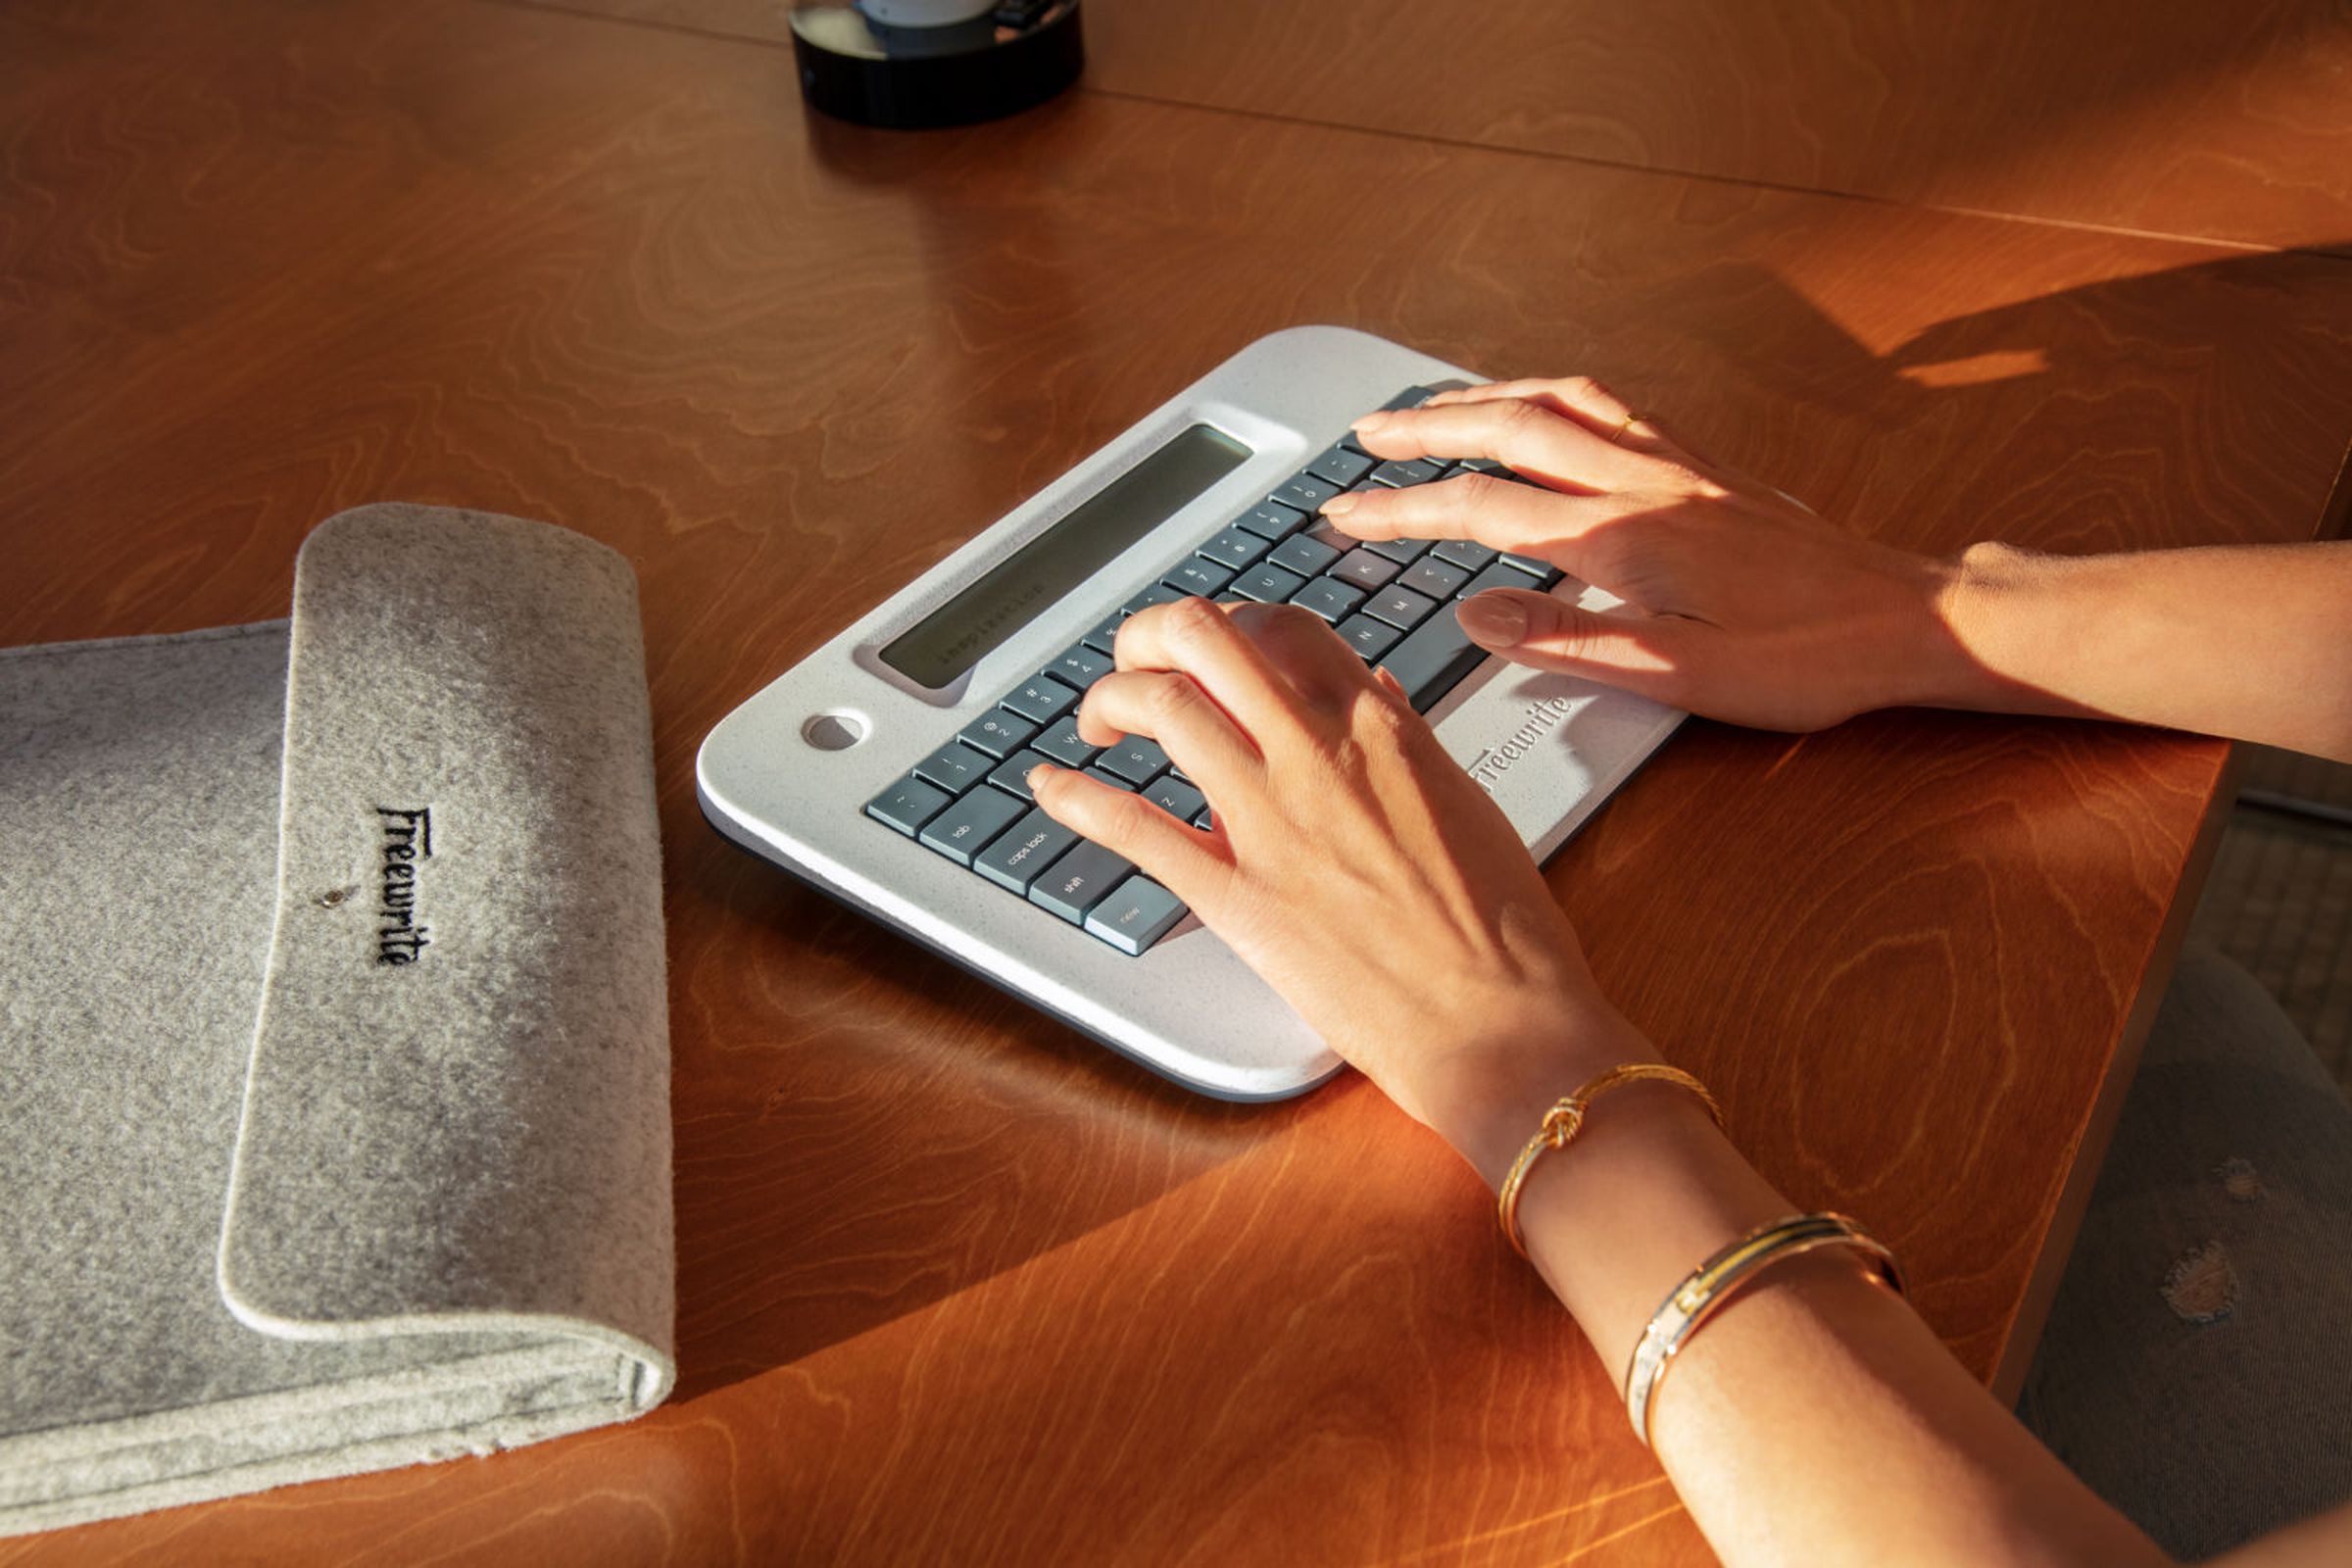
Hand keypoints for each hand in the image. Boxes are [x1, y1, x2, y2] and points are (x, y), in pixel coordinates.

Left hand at [1027, 597, 1644, 1179]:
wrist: (1499, 1026)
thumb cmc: (1501, 934)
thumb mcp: (1466, 803)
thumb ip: (1409, 741)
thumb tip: (1375, 694)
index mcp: (1381, 729)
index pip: (1285, 627)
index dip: (1234, 624)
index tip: (1215, 651)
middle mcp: (1318, 755)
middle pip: (1205, 637)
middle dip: (1152, 634)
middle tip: (1139, 662)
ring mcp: (1270, 822)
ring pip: (1161, 707)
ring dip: (1112, 697)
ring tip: (1101, 720)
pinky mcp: (1236, 897)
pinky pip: (1135, 828)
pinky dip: (1077, 798)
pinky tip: (1048, 785)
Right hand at [1323, 377, 1978, 731]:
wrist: (1910, 619)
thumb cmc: (1806, 656)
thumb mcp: (1680, 674)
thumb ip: (1569, 640)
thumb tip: (1476, 612)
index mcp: (1623, 534)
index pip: (1483, 511)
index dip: (1402, 512)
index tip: (1344, 518)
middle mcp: (1645, 480)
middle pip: (1509, 430)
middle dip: (1424, 431)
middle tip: (1362, 437)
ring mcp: (1678, 463)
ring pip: (1559, 401)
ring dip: (1484, 396)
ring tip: (1432, 406)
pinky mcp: (1707, 464)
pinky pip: (1610, 402)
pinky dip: (1553, 391)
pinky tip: (1544, 401)